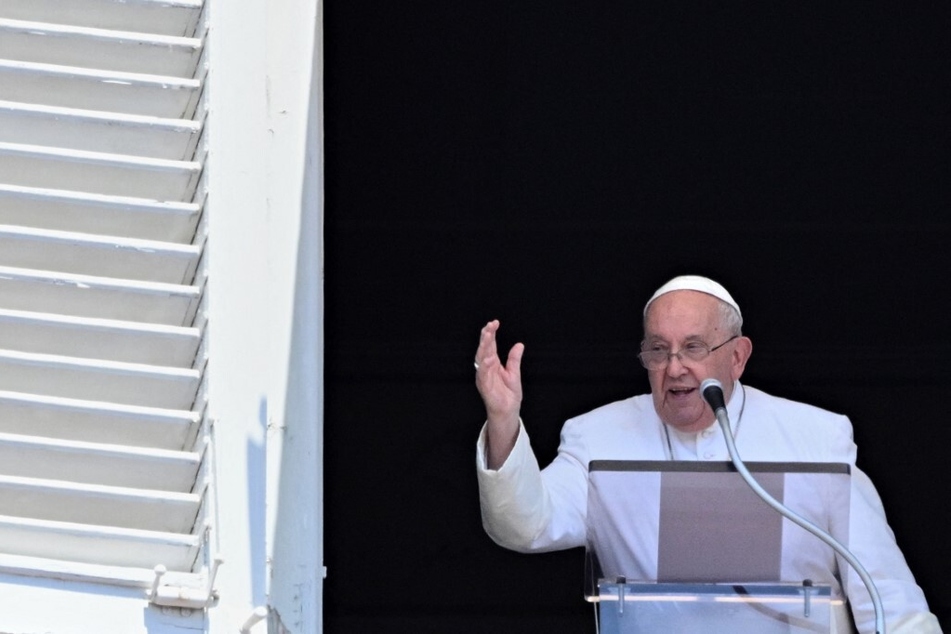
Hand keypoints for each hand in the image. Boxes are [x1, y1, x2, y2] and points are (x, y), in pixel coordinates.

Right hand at [474, 320, 523, 467]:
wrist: (508, 411)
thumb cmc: (508, 394)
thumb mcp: (514, 373)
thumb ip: (514, 359)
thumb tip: (519, 345)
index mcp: (492, 363)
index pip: (490, 345)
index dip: (490, 334)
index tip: (494, 323)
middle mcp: (486, 368)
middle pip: (483, 349)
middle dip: (485, 337)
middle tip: (489, 326)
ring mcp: (484, 376)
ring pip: (481, 359)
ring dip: (483, 348)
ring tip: (487, 336)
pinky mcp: (484, 386)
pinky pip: (483, 374)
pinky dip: (484, 365)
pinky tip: (487, 357)